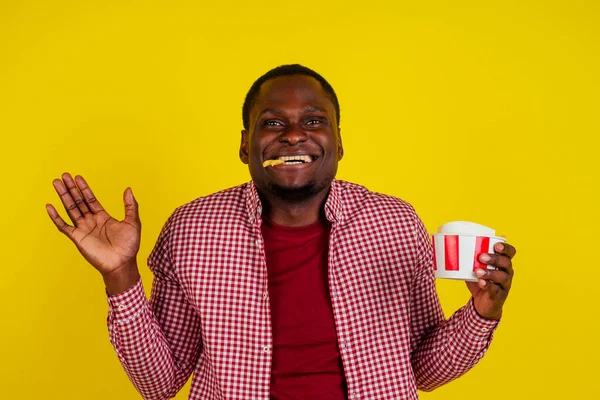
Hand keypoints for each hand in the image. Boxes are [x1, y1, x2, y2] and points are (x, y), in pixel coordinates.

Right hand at [46, 173, 140, 292]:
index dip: (84, 188)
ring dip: (63, 196)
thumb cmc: (129, 246)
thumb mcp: (133, 222)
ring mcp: (83, 229)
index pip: (90, 199)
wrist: (122, 263)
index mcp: (103, 217)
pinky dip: (56, 217)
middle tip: (64, 175)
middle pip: (78, 201)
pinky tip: (50, 206)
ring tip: (56, 183)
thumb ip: (130, 206)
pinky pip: (64, 226)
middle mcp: (91, 221)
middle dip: (71, 188)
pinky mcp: (77, 238)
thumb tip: (128, 189)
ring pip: (70, 209)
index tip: (78, 177)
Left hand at [466, 242, 516, 319]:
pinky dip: (488, 285)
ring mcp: (504, 284)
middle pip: (506, 263)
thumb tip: (451, 248)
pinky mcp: (499, 295)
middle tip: (481, 257)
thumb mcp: (474, 268)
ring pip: (502, 276)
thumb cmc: (479, 281)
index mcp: (502, 263)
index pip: (510, 252)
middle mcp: (507, 272)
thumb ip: (468, 259)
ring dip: (489, 273)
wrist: (483, 304)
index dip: (506, 248)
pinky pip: (496, 290)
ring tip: (477, 272)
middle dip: (494, 258)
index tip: (496, 245)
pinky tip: (481, 282)